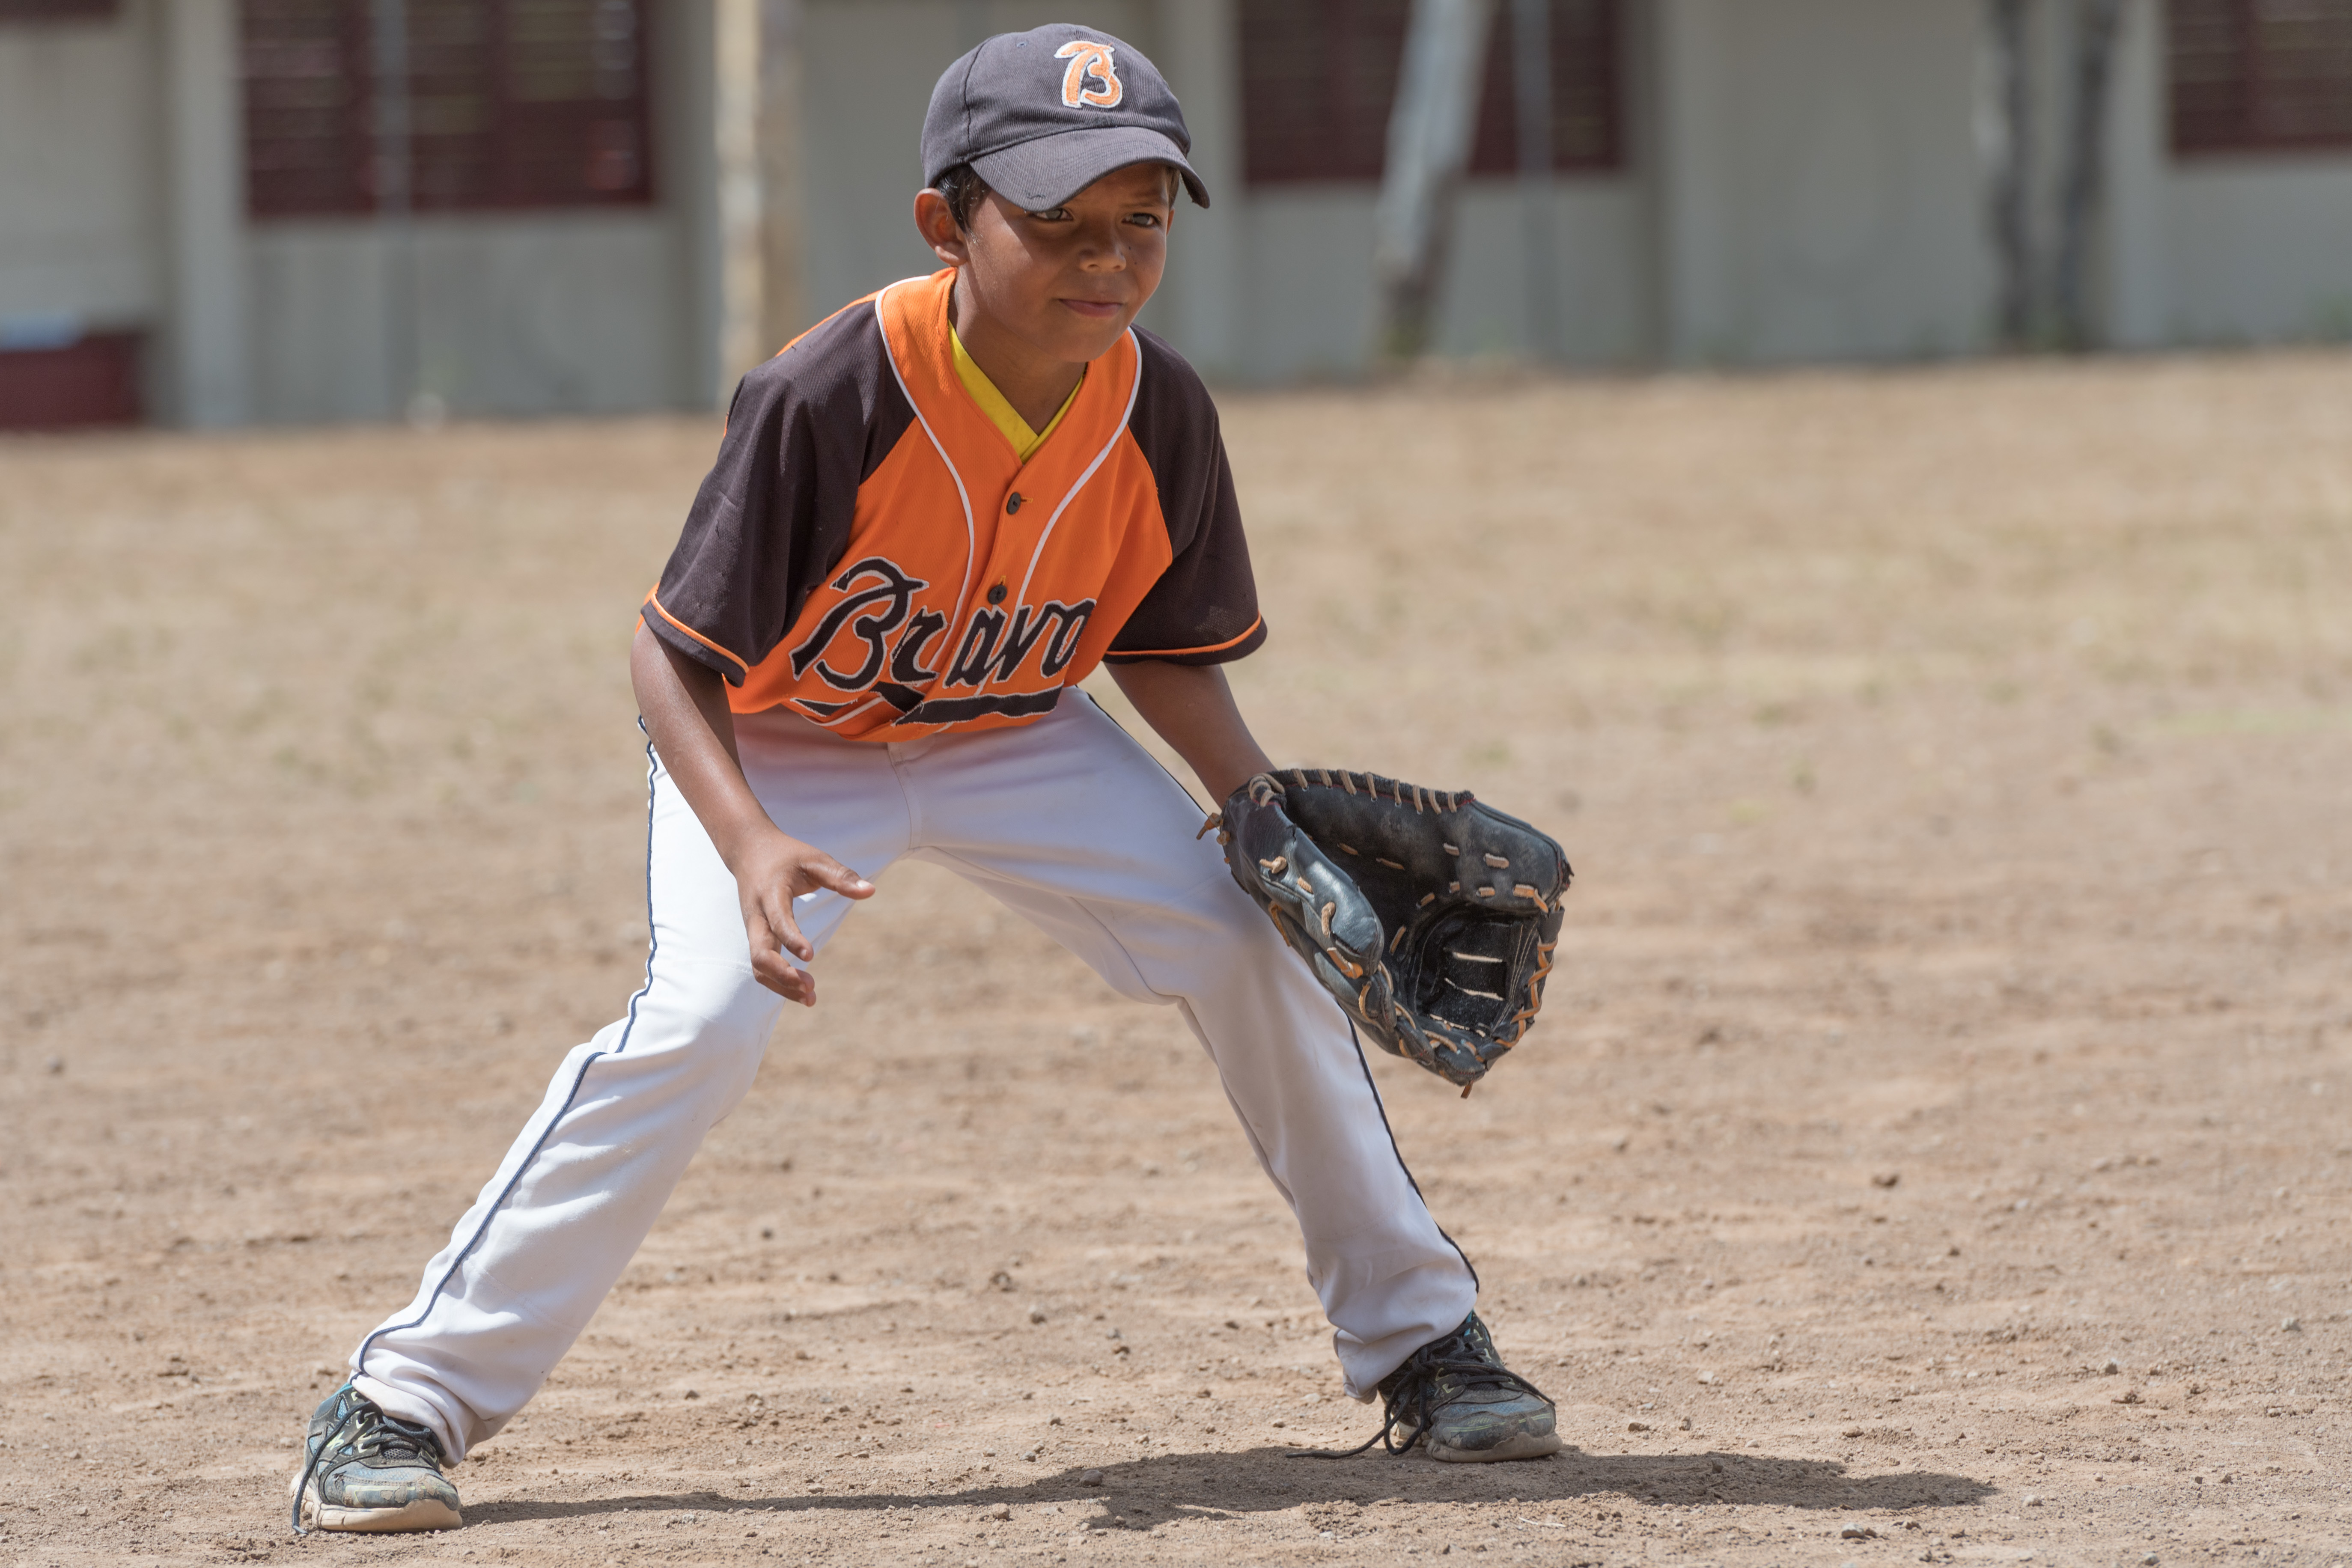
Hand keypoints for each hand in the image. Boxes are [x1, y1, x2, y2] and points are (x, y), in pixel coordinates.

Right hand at [727, 827, 874, 1004]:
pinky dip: (778, 982)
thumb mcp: (814, 859)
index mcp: (770, 893)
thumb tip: (871, 891)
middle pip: (759, 953)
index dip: (791, 939)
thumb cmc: (786, 855)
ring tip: (811, 998)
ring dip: (781, 986)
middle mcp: (756, 915)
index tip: (809, 957)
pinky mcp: (756, 937)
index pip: (777, 921)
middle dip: (782, 975)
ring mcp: (753, 929)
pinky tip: (801, 991)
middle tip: (811, 987)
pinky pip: (761, 966)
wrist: (747, 849)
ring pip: (758, 966)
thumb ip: (840, 876)